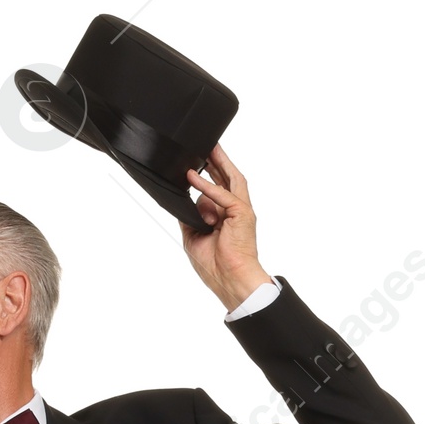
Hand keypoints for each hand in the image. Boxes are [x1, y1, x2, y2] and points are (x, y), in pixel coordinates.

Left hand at [180, 143, 270, 312]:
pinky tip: (194, 177)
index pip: (219, 188)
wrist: (230, 280)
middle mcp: (235, 210)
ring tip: (207, 147)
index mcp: (226, 216)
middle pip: (227, 177)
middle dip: (217, 160)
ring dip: (218, 161)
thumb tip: (182, 202)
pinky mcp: (242, 213)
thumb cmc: (215, 265)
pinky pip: (223, 195)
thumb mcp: (193, 237)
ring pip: (230, 178)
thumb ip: (189, 217)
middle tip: (208, 143)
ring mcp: (240, 210)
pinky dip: (207, 187)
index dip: (211, 173)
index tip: (200, 161)